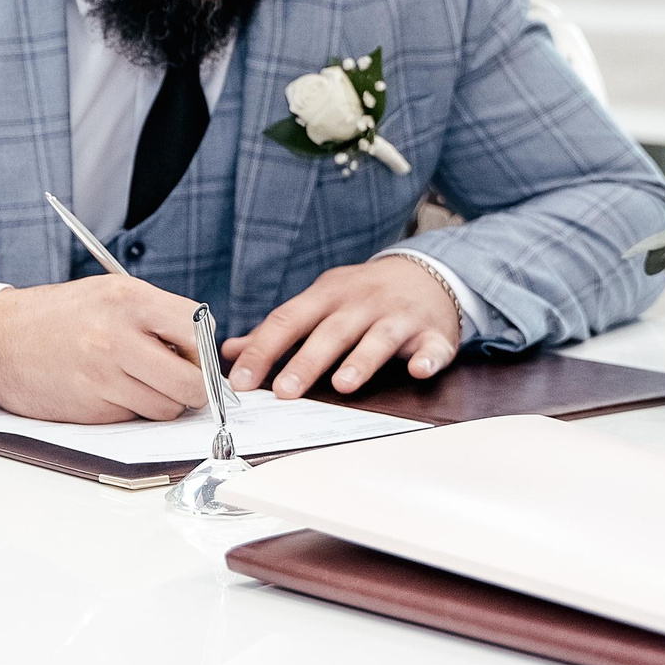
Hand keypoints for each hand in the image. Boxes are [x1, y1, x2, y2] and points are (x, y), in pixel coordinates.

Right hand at [0, 276, 210, 422]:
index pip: (199, 329)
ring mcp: (104, 376)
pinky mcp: (92, 409)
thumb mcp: (108, 293)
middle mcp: (118, 336)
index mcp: (128, 298)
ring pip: (167, 408)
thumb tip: (203, 354)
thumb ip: (156, 315)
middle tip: (179, 381)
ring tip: (136, 381)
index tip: (191, 353)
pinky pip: (134, 418)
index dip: (202, 347)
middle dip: (193, 388)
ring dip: (161, 402)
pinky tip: (107, 390)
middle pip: (192, 382)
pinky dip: (130, 410)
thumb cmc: (58, 316)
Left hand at [222, 257, 460, 398]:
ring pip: (379, 338)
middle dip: (306, 361)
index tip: (241, 380)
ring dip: (361, 360)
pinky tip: (418, 370)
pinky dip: (427, 358)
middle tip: (284, 391)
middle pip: (330, 332)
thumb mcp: (319, 301)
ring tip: (343, 384)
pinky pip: (432, 347)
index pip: (288, 320)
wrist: (427, 272)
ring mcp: (399, 316)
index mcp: (327, 295)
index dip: (263, 350)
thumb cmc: (362, 295)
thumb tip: (230, 350)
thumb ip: (279, 328)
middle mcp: (361, 302)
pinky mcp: (433, 332)